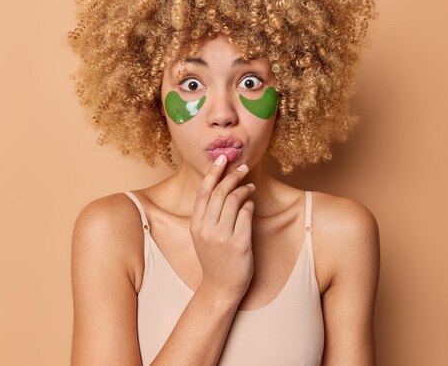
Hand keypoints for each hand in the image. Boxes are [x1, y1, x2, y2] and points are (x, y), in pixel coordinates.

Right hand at [190, 155, 255, 301]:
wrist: (220, 288)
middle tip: (242, 167)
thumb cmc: (214, 259)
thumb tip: (222, 187)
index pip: (203, 191)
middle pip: (220, 192)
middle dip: (232, 175)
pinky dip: (250, 204)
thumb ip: (208, 215)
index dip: (213, 172)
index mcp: (196, 225)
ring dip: (244, 189)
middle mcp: (207, 229)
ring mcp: (222, 237)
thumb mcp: (203, 236)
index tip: (222, 158)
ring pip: (234, 200)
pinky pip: (246, 214)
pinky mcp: (239, 244)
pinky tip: (251, 204)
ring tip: (250, 186)